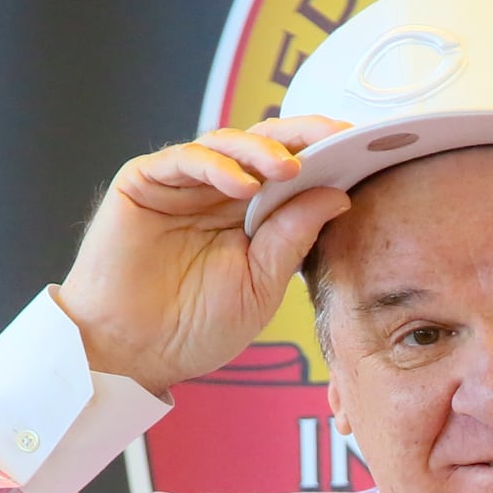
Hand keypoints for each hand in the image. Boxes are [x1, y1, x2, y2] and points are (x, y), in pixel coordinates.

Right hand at [57, 117, 352, 391]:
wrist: (131, 354)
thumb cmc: (192, 330)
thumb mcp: (259, 288)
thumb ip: (292, 240)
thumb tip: (337, 196)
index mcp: (249, 218)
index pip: (291, 174)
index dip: (323, 158)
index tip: (362, 152)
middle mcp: (217, 194)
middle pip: (265, 148)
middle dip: (303, 138)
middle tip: (337, 139)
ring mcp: (182, 185)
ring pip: (228, 145)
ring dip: (262, 152)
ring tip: (289, 170)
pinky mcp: (145, 181)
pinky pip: (186, 159)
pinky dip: (217, 164)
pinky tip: (243, 184)